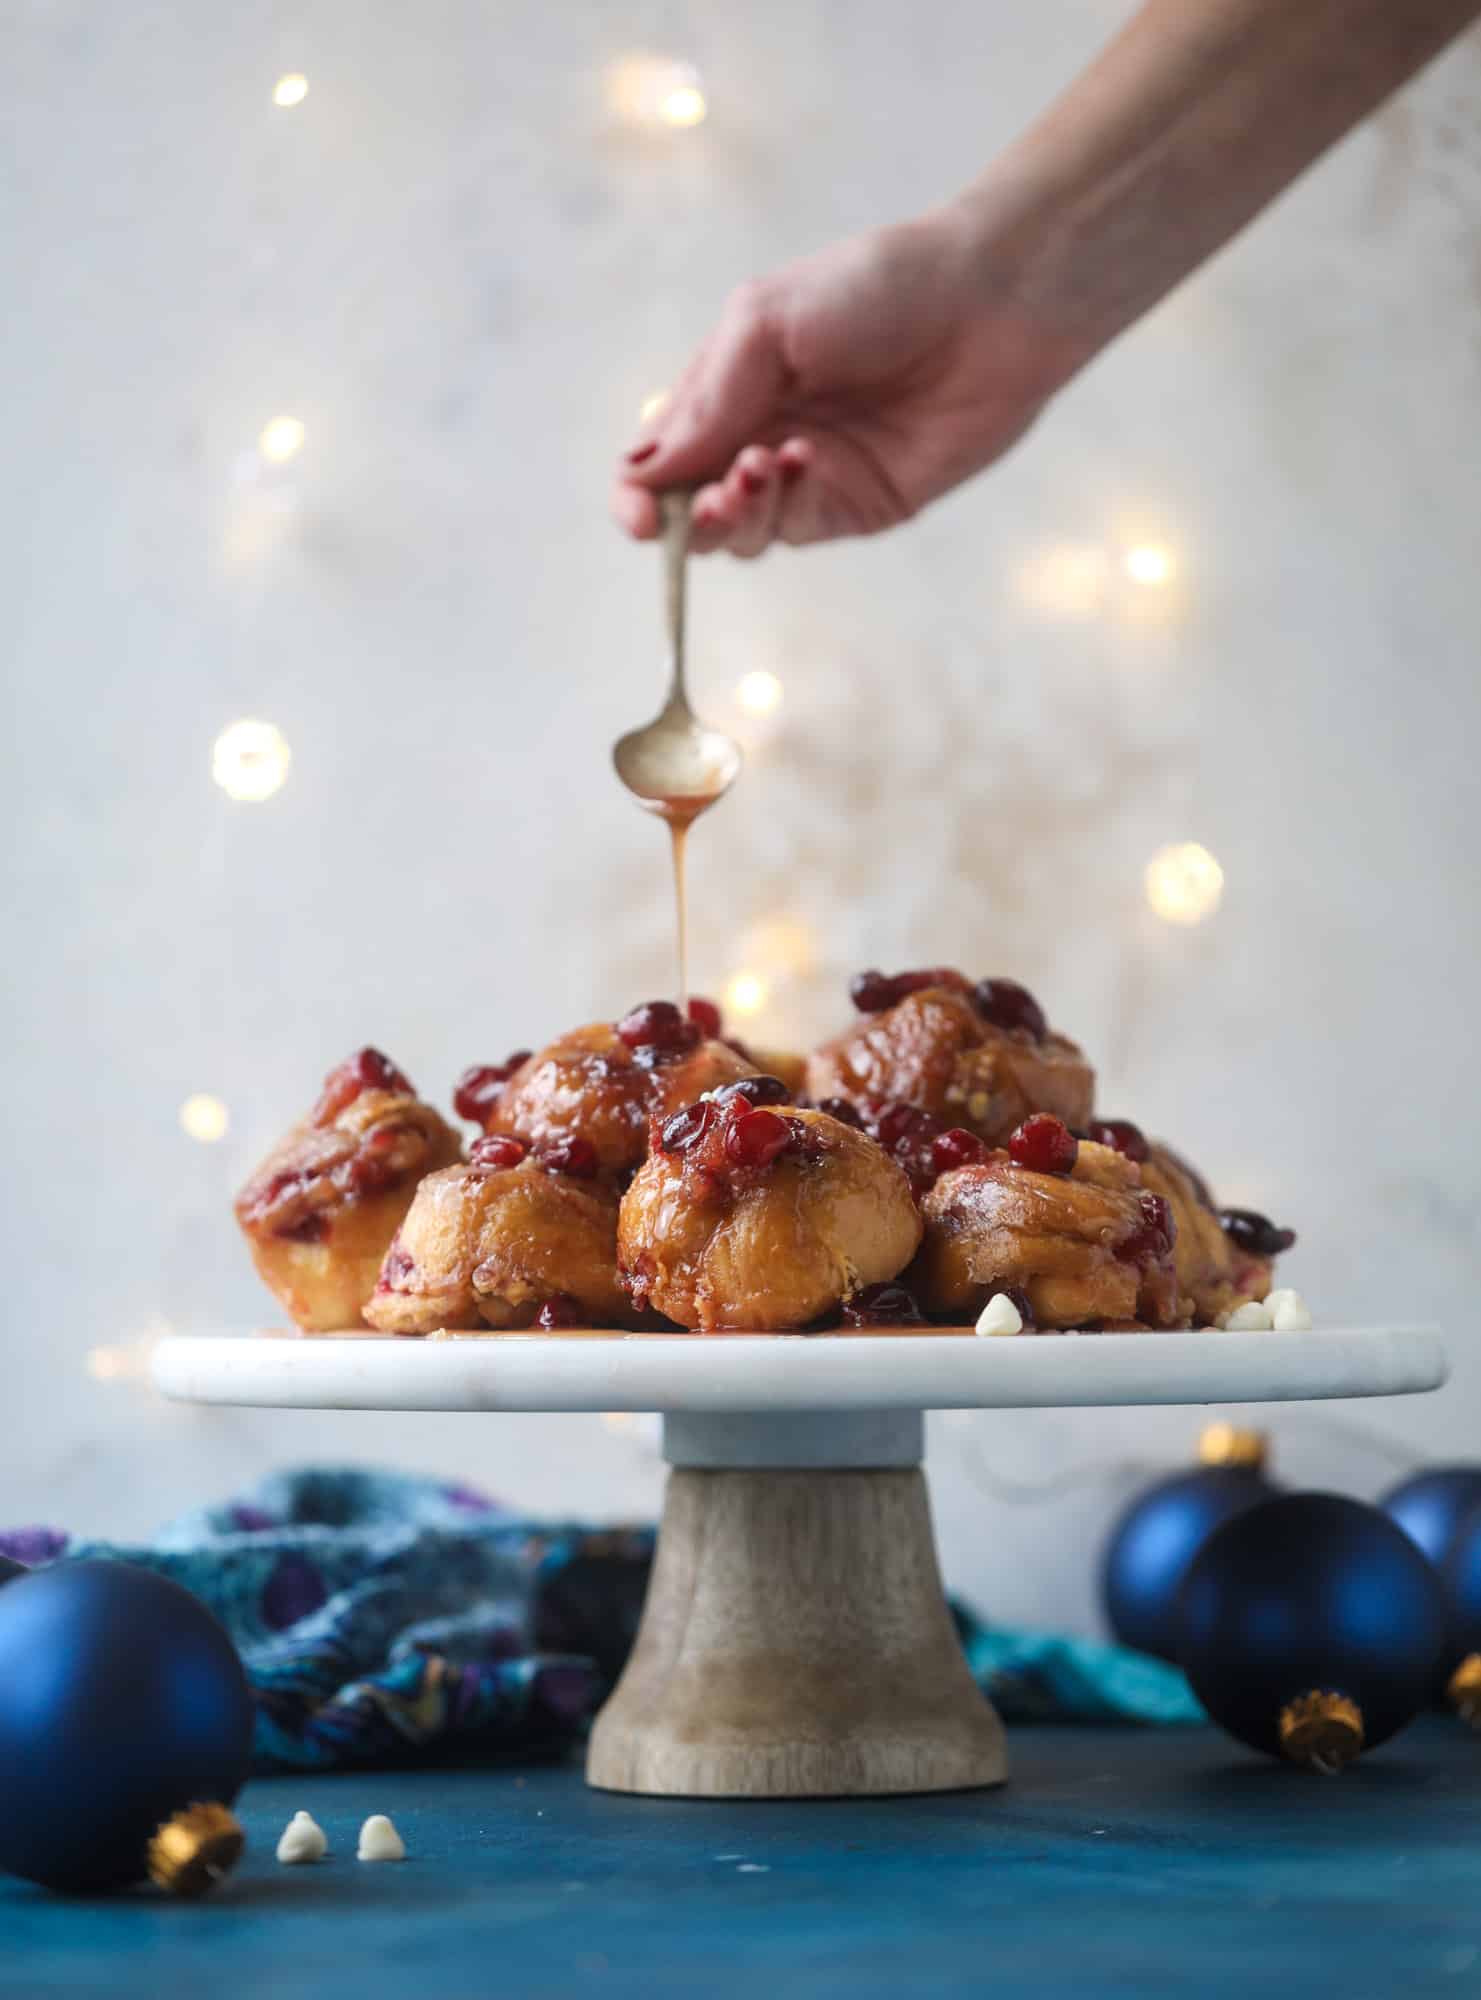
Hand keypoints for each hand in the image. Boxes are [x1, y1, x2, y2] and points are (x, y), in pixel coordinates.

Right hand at [611, 207, 1086, 557]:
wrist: (991, 300)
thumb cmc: (877, 288)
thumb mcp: (766, 322)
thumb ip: (708, 400)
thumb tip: (645, 475)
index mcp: (724, 389)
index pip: (658, 462)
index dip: (638, 495)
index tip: (640, 511)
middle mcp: (757, 439)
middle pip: (690, 512)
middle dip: (686, 518)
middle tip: (715, 494)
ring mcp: (806, 478)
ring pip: (740, 534)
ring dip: (735, 514)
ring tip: (759, 469)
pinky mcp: (857, 505)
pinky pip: (797, 530)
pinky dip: (786, 506)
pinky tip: (802, 461)